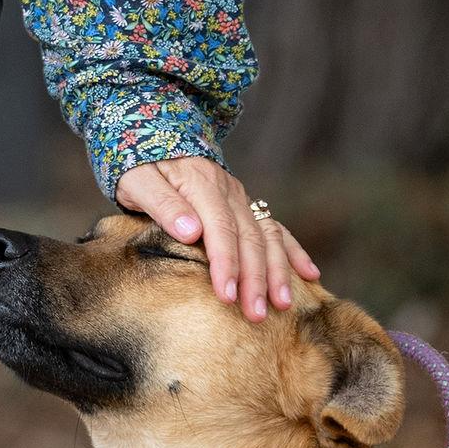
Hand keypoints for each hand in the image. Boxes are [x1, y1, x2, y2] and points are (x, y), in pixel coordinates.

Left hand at [113, 156, 320, 322]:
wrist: (155, 133)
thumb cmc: (138, 163)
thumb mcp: (137, 179)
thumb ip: (162, 204)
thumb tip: (190, 232)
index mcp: (201, 184)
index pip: (220, 228)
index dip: (226, 263)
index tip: (227, 295)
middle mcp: (227, 190)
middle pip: (249, 237)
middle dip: (255, 278)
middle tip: (256, 314)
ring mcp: (240, 197)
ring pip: (267, 236)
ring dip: (277, 271)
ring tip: (283, 304)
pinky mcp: (245, 204)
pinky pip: (275, 229)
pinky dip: (293, 252)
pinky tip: (310, 275)